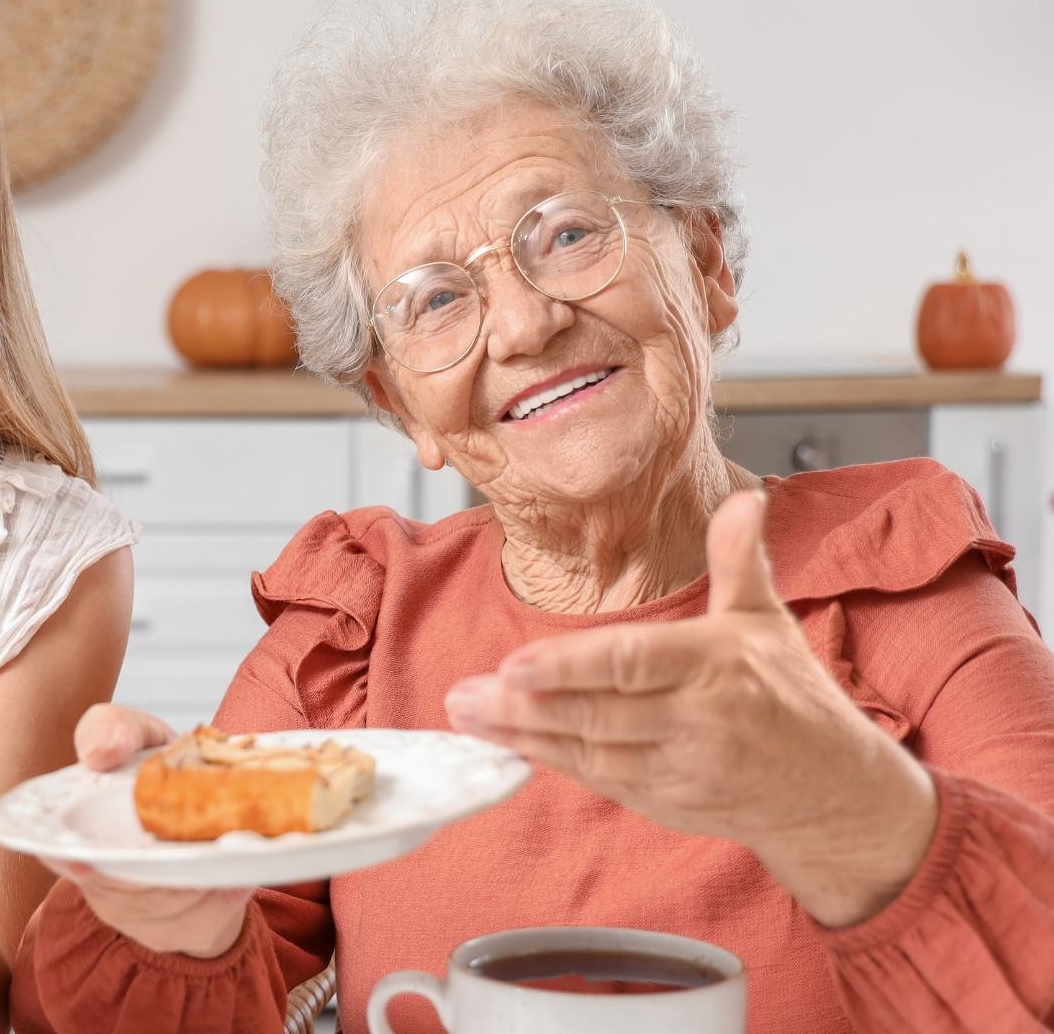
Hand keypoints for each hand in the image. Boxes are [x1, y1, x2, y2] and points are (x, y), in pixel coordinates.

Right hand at [42, 704, 250, 957]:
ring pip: (168, 908)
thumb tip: (101, 752)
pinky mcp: (171, 932)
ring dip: (203, 882)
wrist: (200, 809)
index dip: (67, 860)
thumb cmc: (155, 772)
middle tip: (206, 839)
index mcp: (76, 830)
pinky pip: (198, 925)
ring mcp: (132, 913)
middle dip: (167, 867)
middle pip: (127, 888)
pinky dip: (224, 900)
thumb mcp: (136, 734)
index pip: (56, 851)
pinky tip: (238, 875)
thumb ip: (113, 728)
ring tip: (236, 850)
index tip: (85, 865)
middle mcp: (98, 880)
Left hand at [445, 490, 938, 927]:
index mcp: (717, 666)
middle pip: (597, 713)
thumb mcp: (768, 621)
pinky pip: (599, 778)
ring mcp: (681, 768)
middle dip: (523, 706)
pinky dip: (550, 761)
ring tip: (466, 716)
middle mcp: (699, 720)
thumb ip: (739, 561)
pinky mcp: (668, 802)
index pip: (632, 663)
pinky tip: (507, 743)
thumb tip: (743, 500)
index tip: (514, 665)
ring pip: (589, 751)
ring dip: (522, 735)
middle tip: (462, 694)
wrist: (838, 797)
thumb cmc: (793, 699)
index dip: (569, 667)